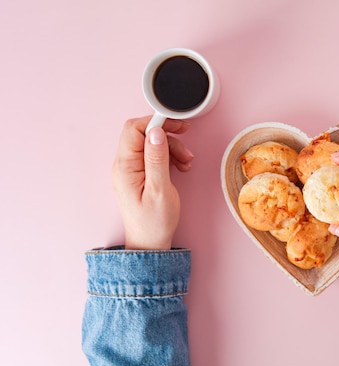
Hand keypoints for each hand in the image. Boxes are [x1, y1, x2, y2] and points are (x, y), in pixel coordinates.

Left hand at [112, 116, 193, 249]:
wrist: (150, 243)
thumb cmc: (154, 222)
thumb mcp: (160, 189)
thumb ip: (157, 159)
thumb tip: (155, 132)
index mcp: (125, 167)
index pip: (134, 129)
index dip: (156, 122)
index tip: (177, 125)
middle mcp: (124, 165)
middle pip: (143, 133)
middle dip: (167, 134)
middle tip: (186, 138)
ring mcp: (131, 169)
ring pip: (151, 143)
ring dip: (172, 147)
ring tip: (187, 161)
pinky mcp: (140, 174)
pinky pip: (154, 155)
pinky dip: (170, 156)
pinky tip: (181, 166)